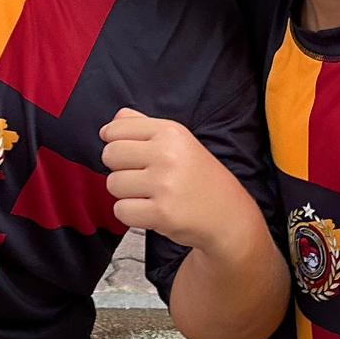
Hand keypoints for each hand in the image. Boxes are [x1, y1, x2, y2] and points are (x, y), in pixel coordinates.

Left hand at [100, 107, 253, 252]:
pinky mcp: (162, 213)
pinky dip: (131, 214)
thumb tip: (111, 123)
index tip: (128, 155)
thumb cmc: (200, 178)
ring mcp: (165, 184)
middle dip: (120, 169)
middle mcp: (167, 154)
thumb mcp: (179, 142)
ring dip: (126, 193)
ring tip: (149, 195)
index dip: (115, 144)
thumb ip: (143, 127)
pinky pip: (120, 210)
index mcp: (170, 132)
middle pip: (110, 155)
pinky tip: (150, 211)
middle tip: (141, 177)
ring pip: (112, 184)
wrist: (229, 215)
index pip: (115, 129)